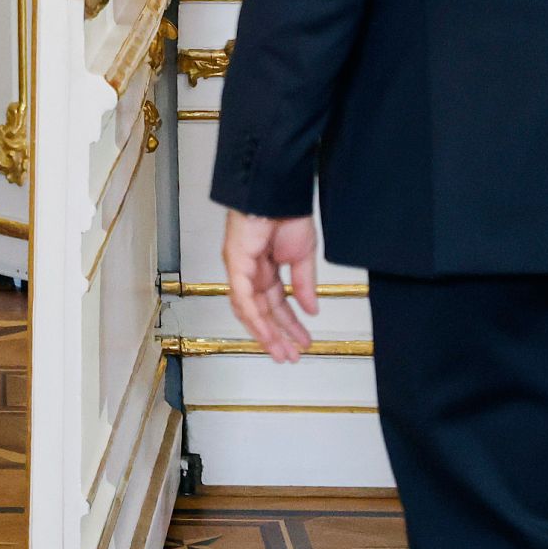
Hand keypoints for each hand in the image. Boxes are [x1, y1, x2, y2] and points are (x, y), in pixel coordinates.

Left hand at [222, 211, 318, 362]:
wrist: (278, 192)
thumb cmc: (286, 213)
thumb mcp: (303, 255)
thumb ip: (305, 284)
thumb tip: (311, 310)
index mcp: (264, 267)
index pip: (275, 303)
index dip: (289, 325)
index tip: (303, 342)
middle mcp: (249, 270)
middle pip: (260, 311)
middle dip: (276, 336)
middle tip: (290, 356)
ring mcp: (240, 267)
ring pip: (248, 309)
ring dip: (265, 333)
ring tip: (281, 352)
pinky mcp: (235, 262)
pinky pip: (243, 295)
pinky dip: (255, 316)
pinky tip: (268, 331)